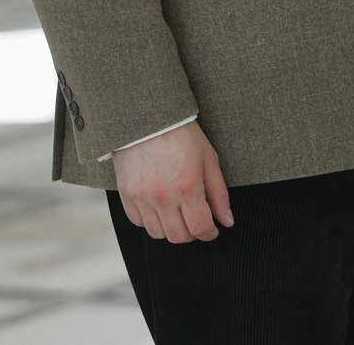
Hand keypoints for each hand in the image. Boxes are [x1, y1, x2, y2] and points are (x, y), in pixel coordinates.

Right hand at [112, 120, 233, 243]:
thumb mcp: (207, 158)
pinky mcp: (127, 194)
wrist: (147, 116)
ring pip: (158, 233)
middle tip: (195, 219)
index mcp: (187, 187)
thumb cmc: (180, 133)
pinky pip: (138, 222)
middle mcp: (163, 196)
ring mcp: (142, 197)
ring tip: (176, 213)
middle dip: (192, 233)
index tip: (211, 229)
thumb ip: (219, 193)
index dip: (209, 234)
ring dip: (170, 228)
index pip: (200, 228)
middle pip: (179, 236)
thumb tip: (227, 220)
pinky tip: (158, 207)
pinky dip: (149, 220)